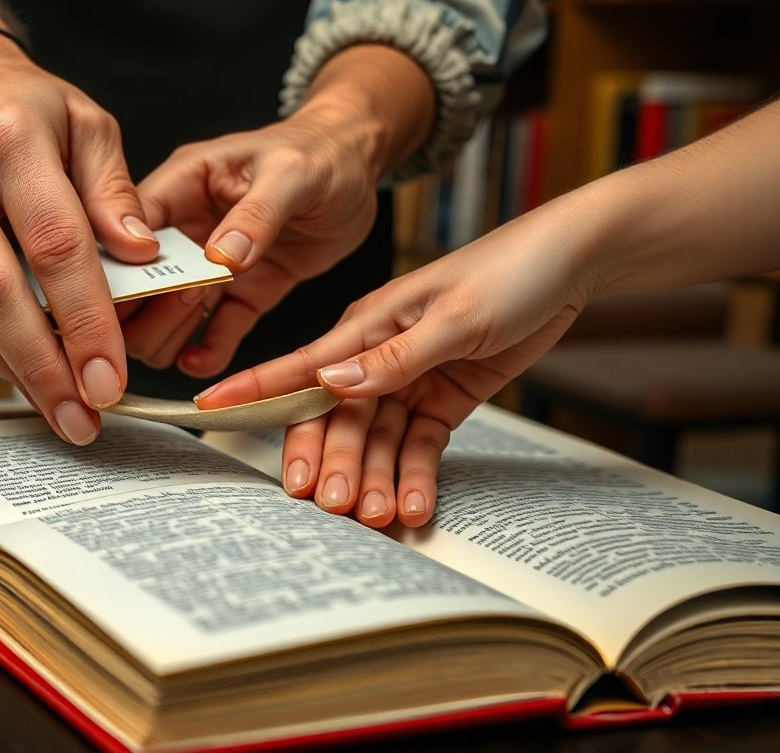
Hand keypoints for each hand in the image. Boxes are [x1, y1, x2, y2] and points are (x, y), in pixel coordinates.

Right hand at [0, 34, 159, 445]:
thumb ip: (116, 189)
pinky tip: (29, 380)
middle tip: (84, 415)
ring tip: (64, 413)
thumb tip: (142, 254)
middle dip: (45, 365)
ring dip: (17, 373)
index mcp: (7, 140)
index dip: (84, 317)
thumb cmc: (27, 106)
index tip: (111, 372)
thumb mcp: (87, 123)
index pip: (53, 244)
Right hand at [122, 44, 434, 378]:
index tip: (136, 294)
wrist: (358, 166)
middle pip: (132, 286)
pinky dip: (205, 351)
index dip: (120, 269)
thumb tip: (221, 258)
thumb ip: (256, 214)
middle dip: (146, 309)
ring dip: (171, 334)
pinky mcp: (242, 293)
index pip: (123, 233)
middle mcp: (184, 230)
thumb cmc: (321, 150)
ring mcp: (210, 266)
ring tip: (201, 326)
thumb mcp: (292, 172)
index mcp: (180, 187)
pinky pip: (212, 332)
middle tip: (188, 304)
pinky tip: (204, 360)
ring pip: (161, 318)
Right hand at [196, 202, 597, 527]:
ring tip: (374, 517)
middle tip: (328, 505)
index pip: (300, 363)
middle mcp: (378, 353)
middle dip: (329, 461)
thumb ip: (394, 357)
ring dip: (371, 477)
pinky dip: (414, 475)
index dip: (254, 389)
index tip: (208, 407)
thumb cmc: (510, 271)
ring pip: (376, 439)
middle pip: (337, 417)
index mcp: (367, 324)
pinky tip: (412, 505)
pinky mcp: (443, 396)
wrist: (571, 263)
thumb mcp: (454, 317)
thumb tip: (330, 383)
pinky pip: (419, 444)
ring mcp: (409, 377)